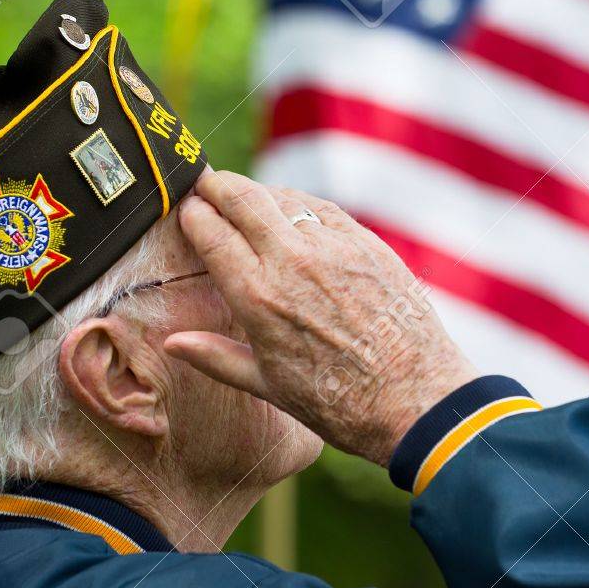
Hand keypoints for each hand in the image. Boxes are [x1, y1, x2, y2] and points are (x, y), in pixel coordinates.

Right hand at [162, 171, 477, 465]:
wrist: (416, 398)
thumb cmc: (339, 403)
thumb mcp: (269, 386)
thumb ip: (216, 357)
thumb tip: (172, 342)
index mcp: (257, 296)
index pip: (210, 231)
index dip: (193, 214)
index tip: (187, 210)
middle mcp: (292, 261)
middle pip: (243, 197)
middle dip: (217, 186)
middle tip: (206, 184)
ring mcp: (334, 248)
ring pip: (284, 198)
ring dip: (260, 194)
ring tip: (248, 200)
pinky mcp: (369, 244)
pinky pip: (325, 209)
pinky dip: (302, 205)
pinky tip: (294, 213)